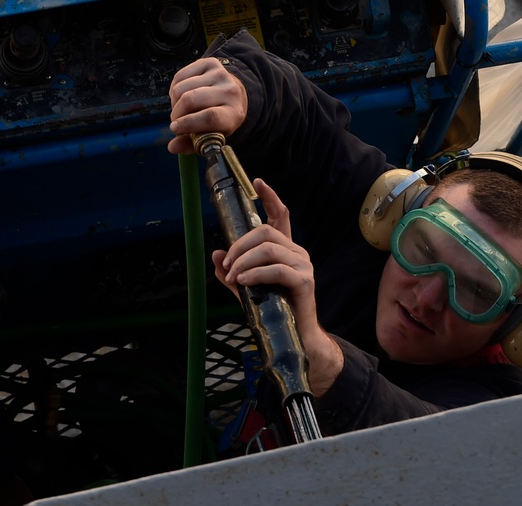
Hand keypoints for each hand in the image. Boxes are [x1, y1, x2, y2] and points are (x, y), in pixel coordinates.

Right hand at [167, 57, 247, 154]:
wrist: (232, 95)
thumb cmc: (218, 120)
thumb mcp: (211, 136)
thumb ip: (191, 144)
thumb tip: (172, 147)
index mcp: (234, 114)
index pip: (210, 117)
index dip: (188, 123)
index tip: (175, 129)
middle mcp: (230, 92)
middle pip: (192, 100)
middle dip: (176, 113)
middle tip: (176, 122)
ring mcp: (220, 75)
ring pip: (181, 88)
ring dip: (174, 102)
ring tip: (181, 109)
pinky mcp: (210, 63)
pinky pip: (180, 76)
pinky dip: (174, 89)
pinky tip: (181, 96)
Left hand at [212, 179, 343, 395]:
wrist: (296, 338)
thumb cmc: (273, 311)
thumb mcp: (246, 289)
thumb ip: (231, 272)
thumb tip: (216, 254)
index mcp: (285, 250)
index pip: (281, 215)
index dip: (270, 197)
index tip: (258, 182)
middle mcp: (297, 252)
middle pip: (266, 231)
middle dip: (240, 244)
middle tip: (227, 263)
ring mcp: (303, 265)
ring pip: (268, 248)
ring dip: (244, 261)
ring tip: (233, 277)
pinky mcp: (304, 280)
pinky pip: (276, 269)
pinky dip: (255, 274)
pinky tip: (243, 283)